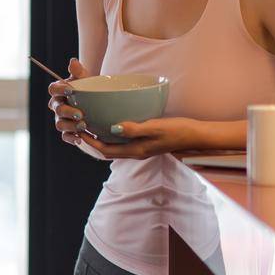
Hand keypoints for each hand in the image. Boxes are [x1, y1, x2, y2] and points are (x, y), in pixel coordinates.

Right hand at [47, 58, 90, 146]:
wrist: (97, 105)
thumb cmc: (88, 89)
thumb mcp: (85, 79)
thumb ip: (78, 71)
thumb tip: (73, 61)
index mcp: (59, 91)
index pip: (52, 89)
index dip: (59, 89)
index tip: (71, 89)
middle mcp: (57, 105)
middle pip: (57, 108)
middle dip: (68, 112)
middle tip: (80, 114)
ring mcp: (61, 119)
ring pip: (60, 124)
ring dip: (71, 126)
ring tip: (84, 126)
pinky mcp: (67, 132)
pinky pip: (65, 136)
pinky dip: (72, 138)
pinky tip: (80, 138)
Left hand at [83, 118, 202, 158]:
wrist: (196, 135)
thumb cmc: (178, 130)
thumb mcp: (156, 127)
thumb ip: (135, 128)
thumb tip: (113, 128)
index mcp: (136, 151)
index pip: (105, 150)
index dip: (90, 142)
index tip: (79, 130)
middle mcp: (136, 152)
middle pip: (107, 150)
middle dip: (92, 141)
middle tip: (80, 127)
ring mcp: (141, 147)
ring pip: (114, 146)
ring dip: (101, 138)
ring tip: (91, 124)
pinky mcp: (145, 141)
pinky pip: (123, 141)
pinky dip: (113, 134)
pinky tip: (112, 122)